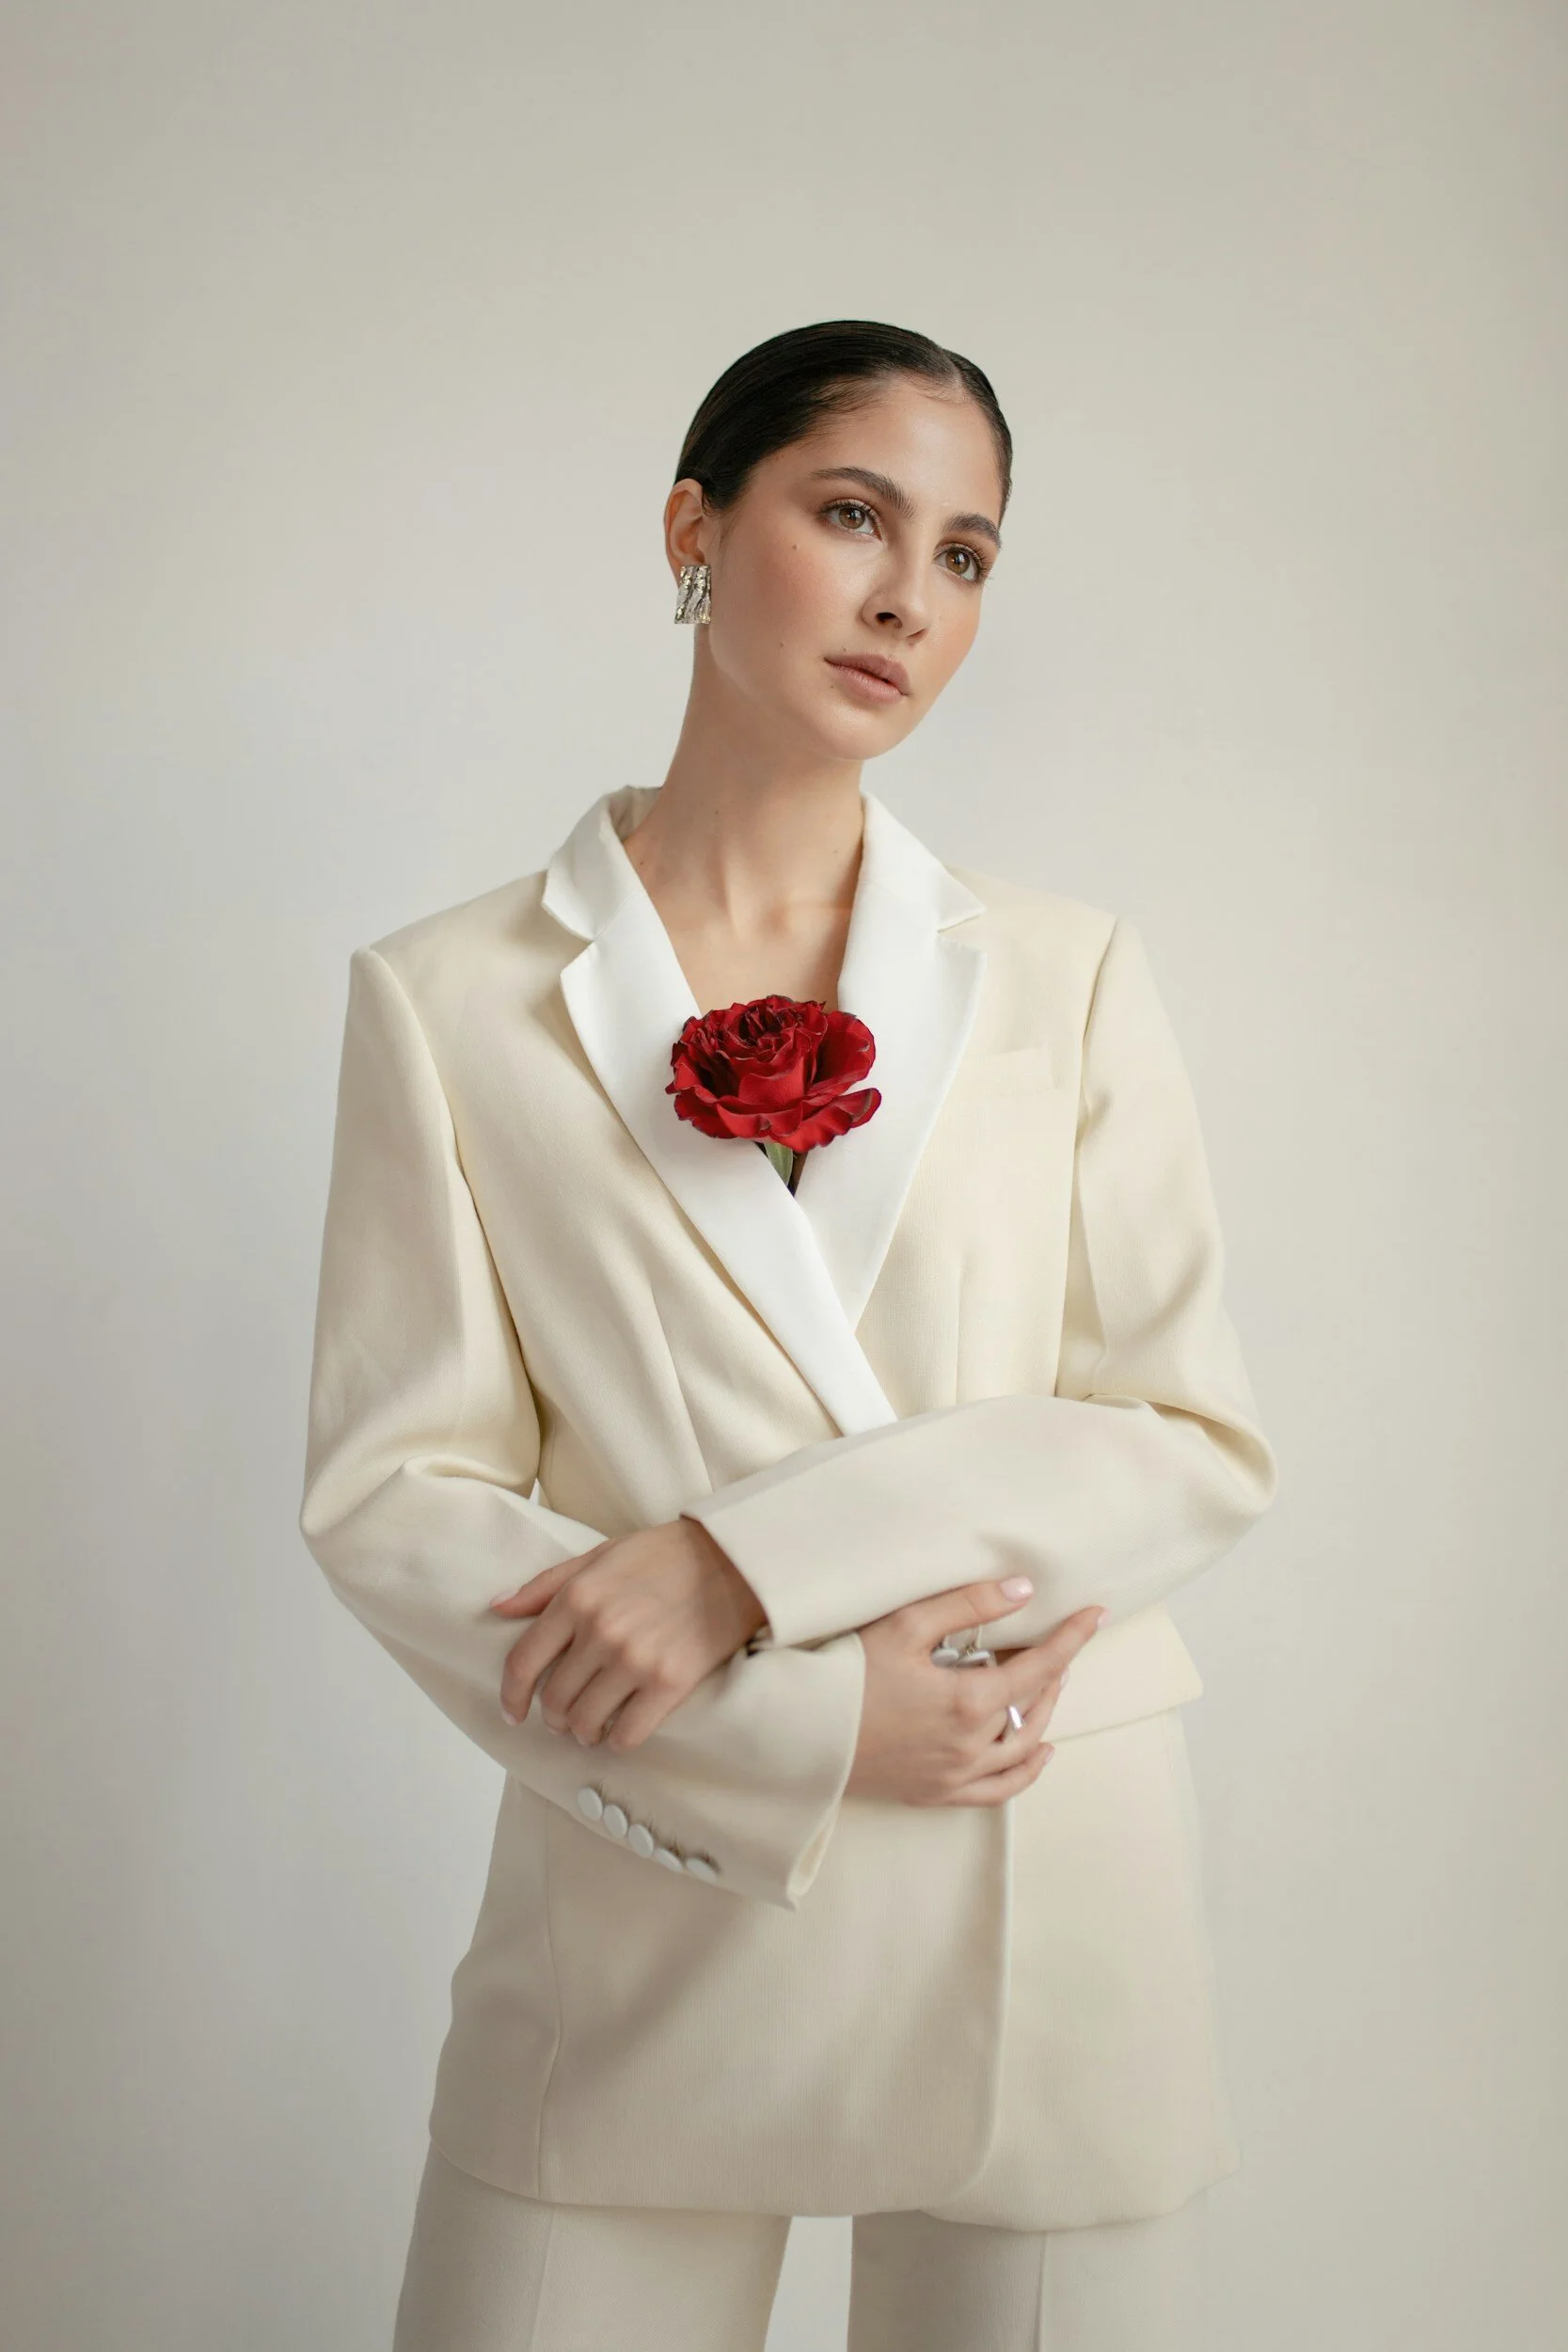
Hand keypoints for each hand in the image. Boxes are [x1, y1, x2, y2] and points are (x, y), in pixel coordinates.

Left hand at [489, 1521, 767, 1749]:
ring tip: (591, 1727)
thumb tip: (497, 1608)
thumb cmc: (664, 1555)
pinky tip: (620, 1731)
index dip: (510, 1696)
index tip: (512, 1712)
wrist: (733, 1560)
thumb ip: (545, 1585)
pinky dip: (617, 1740)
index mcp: (578, 1598)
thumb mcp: (599, 1556)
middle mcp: (601, 1631)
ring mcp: (635, 1659)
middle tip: (563, 1717)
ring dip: (583, 1732)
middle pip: (554, 1699)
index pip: (523, 1662)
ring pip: (585, 1722)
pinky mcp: (670, 1683)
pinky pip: (627, 1734)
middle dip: (553, 1716)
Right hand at [844, 1582, 1105, 1806]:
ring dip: (1043, 1714)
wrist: (795, 1734)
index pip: (1039, 1666)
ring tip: (1049, 1685)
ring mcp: (955, 1775)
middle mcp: (971, 1746)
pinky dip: (1026, 1771)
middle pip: (1034, 1706)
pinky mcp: (935, 1793)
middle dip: (1054, 1672)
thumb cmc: (844, 1674)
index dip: (1071, 1638)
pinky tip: (1039, 1753)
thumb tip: (1023, 1590)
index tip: (1095, 1614)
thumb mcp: (904, 1625)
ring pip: (1023, 1748)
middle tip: (1060, 1642)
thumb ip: (968, 1606)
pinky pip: (998, 1791)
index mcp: (968, 1702)